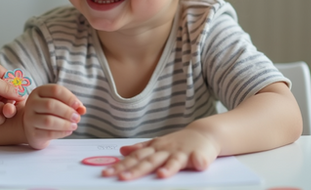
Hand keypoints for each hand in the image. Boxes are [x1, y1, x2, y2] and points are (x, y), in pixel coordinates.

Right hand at [21, 84, 85, 148]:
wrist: (33, 127)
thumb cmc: (49, 112)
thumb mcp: (60, 104)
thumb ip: (72, 105)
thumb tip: (82, 109)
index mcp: (39, 91)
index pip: (55, 90)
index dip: (69, 97)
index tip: (78, 105)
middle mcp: (31, 103)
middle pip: (50, 105)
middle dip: (67, 112)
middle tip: (77, 118)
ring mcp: (30, 118)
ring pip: (48, 121)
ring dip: (65, 124)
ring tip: (74, 125)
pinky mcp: (32, 133)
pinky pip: (48, 133)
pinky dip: (61, 133)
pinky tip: (68, 131)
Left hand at [102, 128, 219, 179]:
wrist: (203, 133)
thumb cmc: (178, 142)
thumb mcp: (157, 143)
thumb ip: (140, 148)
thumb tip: (122, 150)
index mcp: (154, 148)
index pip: (134, 158)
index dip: (120, 165)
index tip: (106, 173)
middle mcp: (165, 150)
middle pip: (148, 161)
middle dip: (134, 170)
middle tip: (120, 177)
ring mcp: (181, 152)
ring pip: (171, 161)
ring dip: (166, 168)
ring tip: (160, 175)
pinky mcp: (198, 155)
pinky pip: (197, 159)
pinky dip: (197, 162)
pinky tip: (196, 166)